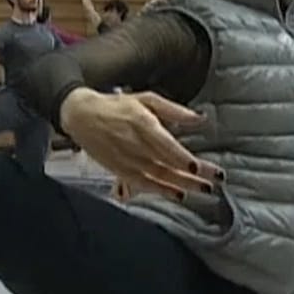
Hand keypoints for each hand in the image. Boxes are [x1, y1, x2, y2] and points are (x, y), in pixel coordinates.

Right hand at [59, 88, 222, 199]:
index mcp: (142, 123)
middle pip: (167, 164)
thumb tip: (200, 118)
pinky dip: (162, 190)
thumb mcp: (146, 99)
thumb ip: (174, 110)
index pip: (165, 145)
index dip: (182, 158)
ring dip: (182, 185)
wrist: (81, 116)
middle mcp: (135, 144)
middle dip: (192, 176)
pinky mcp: (120, 170)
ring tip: (203, 190)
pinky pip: (144, 184)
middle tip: (212, 182)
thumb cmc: (116, 106)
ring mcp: (127, 160)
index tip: (198, 167)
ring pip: (159, 177)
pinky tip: (178, 194)